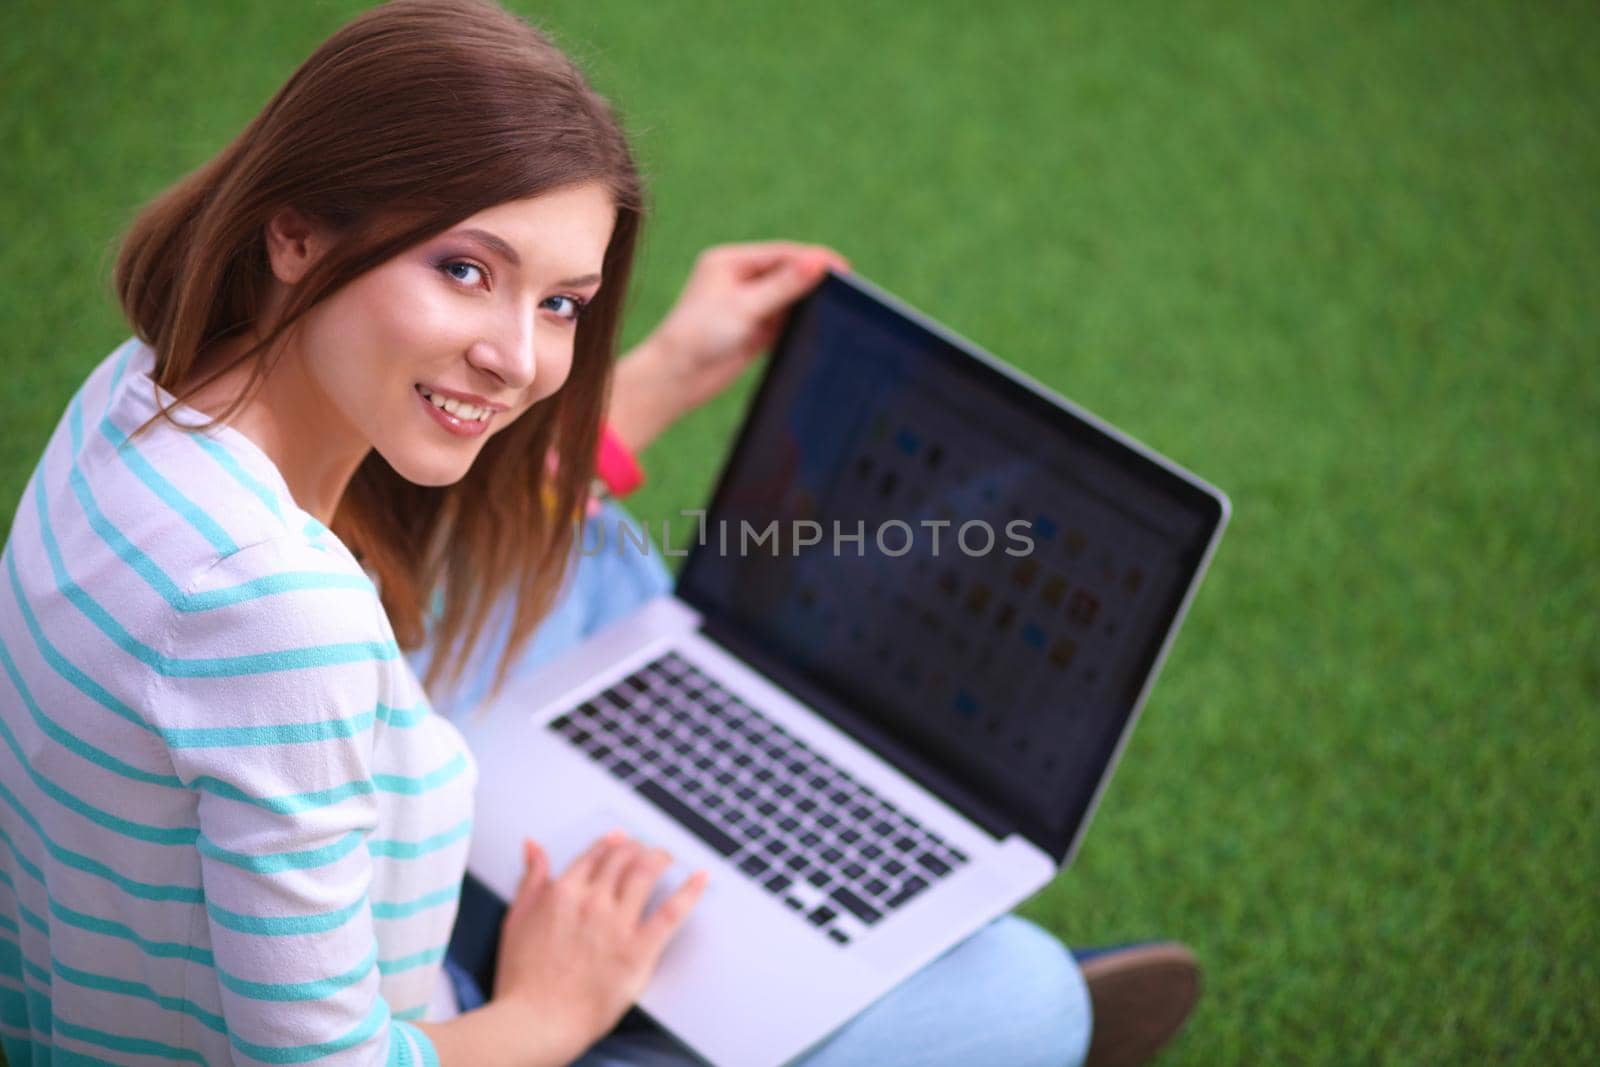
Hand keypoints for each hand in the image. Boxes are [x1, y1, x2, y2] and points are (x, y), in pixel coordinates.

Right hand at [491, 831, 707, 1061]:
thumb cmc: (523, 980)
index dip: (610, 844)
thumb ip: (530, 880)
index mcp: (562, 893)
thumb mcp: (516, 920)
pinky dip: (690, 891)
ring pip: (646, 874)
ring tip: (667, 856)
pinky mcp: (639, 949)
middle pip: (623, 859)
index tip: (619, 839)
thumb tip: (534, 848)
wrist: (537, 1020)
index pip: (594, 855)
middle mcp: (592, 901)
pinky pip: (672, 912)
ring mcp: (618, 924)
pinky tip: (700, 878)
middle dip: (637, 848)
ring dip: (659, 858)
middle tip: (645, 848)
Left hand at [608, 241, 850, 452]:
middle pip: (787, 273)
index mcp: (729, 261)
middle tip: (848, 288)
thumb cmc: (699, 336)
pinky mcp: (753, 329)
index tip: (843, 268)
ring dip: (808, 302)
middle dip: (814, 280)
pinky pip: (784, 320)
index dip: (813, 259)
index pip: (781, 254)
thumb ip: (784, 285)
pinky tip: (819, 325)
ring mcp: (746, 305)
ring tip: (838, 307)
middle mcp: (737, 279)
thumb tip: (819, 262)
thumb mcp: (746, 306)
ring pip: (787, 298)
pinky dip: (800, 322)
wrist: (676, 379)